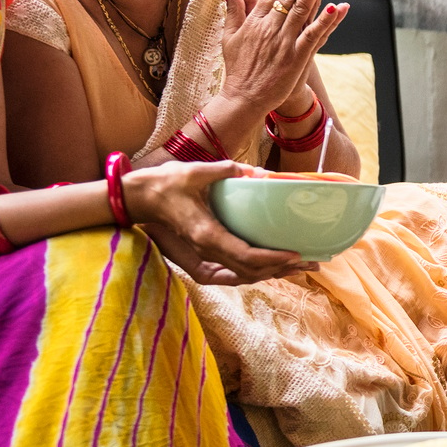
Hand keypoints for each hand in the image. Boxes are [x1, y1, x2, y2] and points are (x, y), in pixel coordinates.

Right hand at [121, 159, 308, 282]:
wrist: (138, 199)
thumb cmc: (164, 184)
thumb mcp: (195, 172)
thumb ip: (226, 171)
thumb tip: (255, 173)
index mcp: (206, 235)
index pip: (246, 257)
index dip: (273, 259)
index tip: (295, 254)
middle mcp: (206, 252)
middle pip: (249, 272)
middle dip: (280, 270)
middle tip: (309, 262)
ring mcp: (204, 256)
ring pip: (242, 276)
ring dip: (271, 273)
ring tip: (298, 266)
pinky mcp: (204, 254)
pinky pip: (234, 270)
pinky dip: (256, 270)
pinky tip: (272, 264)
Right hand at [219, 0, 347, 116]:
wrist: (243, 98)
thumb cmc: (238, 68)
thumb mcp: (230, 36)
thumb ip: (235, 11)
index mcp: (256, 20)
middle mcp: (271, 26)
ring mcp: (284, 41)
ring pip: (303, 8)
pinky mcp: (296, 57)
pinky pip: (313, 36)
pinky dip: (325, 21)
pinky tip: (337, 6)